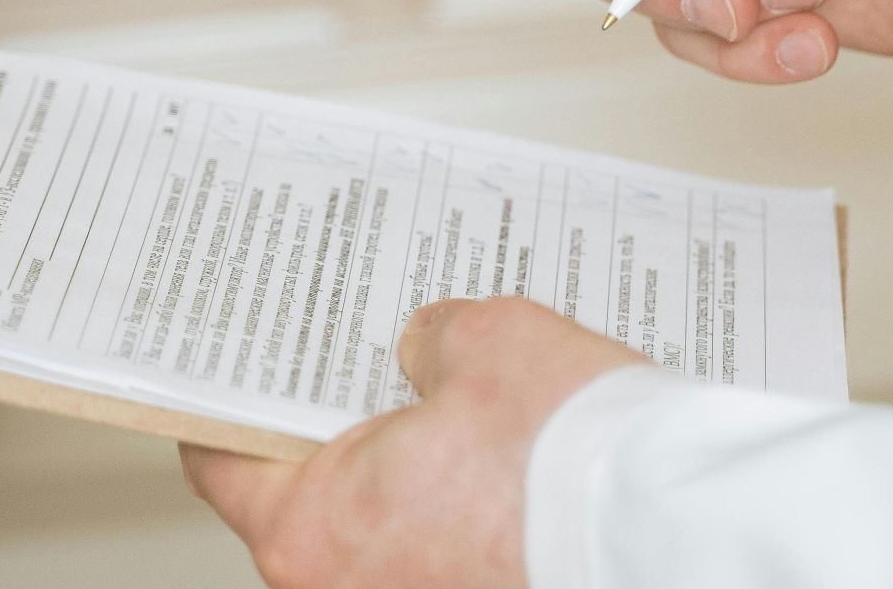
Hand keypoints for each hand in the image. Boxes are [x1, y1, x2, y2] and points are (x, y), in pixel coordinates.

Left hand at [182, 297, 646, 587]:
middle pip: (310, 494)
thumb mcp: (484, 342)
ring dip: (415, 471)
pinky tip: (510, 455)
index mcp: (311, 525)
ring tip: (464, 403)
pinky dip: (466, 507)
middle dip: (346, 426)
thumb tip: (429, 350)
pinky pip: (447, 550)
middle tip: (371, 363)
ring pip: (387, 527)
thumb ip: (432, 341)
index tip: (233, 374)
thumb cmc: (568, 457)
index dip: (229, 403)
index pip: (221, 461)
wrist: (671, 532)